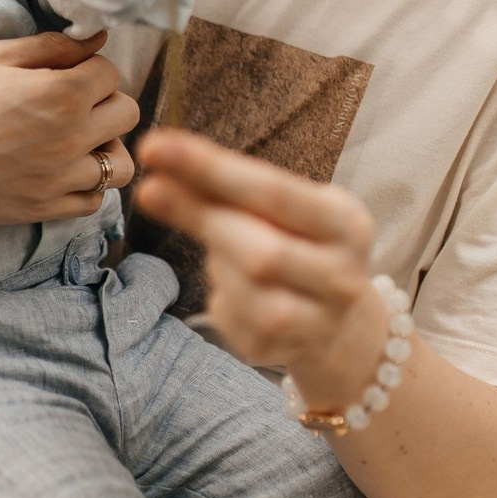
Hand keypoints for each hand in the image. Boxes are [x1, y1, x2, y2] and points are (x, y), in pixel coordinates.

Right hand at [0, 30, 138, 225]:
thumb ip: (53, 47)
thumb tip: (98, 40)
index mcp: (63, 95)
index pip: (111, 73)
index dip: (89, 68)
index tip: (66, 73)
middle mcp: (72, 139)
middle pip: (127, 115)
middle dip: (105, 103)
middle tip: (74, 104)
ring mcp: (60, 179)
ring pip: (119, 164)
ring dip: (104, 148)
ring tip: (75, 141)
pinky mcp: (44, 208)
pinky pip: (93, 201)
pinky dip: (86, 185)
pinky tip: (60, 170)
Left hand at [134, 127, 387, 408]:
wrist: (338, 326)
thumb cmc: (299, 245)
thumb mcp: (281, 211)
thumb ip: (228, 186)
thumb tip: (160, 155)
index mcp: (347, 224)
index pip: (274, 192)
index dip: (212, 169)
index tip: (157, 147)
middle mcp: (341, 276)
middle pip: (261, 250)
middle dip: (199, 215)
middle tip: (149, 189)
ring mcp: (314, 322)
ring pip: (246, 287)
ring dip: (217, 259)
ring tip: (219, 245)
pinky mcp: (277, 350)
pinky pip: (228, 315)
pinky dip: (218, 290)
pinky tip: (230, 282)